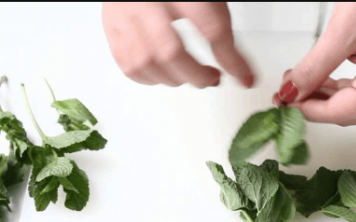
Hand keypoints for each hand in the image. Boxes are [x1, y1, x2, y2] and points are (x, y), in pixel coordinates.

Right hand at [102, 2, 254, 87]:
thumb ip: (222, 30)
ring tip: (191, 75)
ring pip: (148, 62)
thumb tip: (243, 72)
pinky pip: (130, 67)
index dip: (230, 59)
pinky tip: (168, 73)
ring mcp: (125, 15)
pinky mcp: (111, 28)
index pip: (210, 28)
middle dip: (198, 75)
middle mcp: (147, 1)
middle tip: (213, 78)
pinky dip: (153, 79)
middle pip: (171, 51)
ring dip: (176, 79)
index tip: (244, 76)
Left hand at [273, 2, 355, 125]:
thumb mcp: (342, 32)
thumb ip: (314, 68)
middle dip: (315, 106)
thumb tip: (291, 92)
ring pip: (354, 104)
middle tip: (287, 95)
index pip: (341, 112)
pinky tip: (317, 79)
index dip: (308, 111)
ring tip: (297, 84)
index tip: (284, 104)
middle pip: (349, 113)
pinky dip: (337, 87)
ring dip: (324, 97)